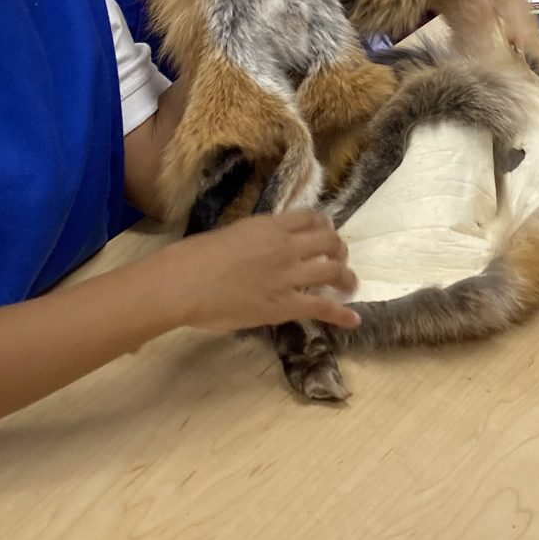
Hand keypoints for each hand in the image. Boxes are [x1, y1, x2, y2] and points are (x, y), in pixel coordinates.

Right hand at [171, 210, 359, 331]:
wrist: (185, 282)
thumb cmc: (192, 257)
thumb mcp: (228, 235)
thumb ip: (249, 241)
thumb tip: (252, 252)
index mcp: (269, 226)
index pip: (309, 218)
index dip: (323, 225)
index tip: (326, 232)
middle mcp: (286, 247)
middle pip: (328, 242)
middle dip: (338, 249)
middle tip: (339, 258)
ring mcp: (288, 276)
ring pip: (333, 270)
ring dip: (346, 277)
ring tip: (350, 284)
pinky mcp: (285, 305)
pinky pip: (322, 307)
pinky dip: (342, 314)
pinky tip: (354, 321)